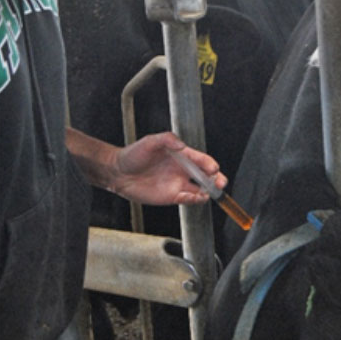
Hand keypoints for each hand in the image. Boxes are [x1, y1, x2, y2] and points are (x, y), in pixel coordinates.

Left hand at [66, 128, 227, 205]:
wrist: (119, 173)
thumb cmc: (133, 155)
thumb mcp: (149, 142)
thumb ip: (167, 140)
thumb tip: (181, 145)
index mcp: (180, 156)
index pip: (200, 159)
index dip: (209, 163)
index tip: (214, 168)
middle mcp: (182, 170)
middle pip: (205, 176)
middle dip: (216, 180)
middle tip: (221, 183)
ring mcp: (178, 184)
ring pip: (200, 189)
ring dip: (207, 192)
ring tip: (209, 193)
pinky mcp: (172, 197)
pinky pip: (188, 199)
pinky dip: (194, 199)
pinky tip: (196, 198)